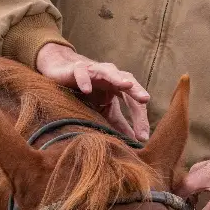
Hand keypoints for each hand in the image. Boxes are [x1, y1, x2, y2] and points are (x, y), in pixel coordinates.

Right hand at [35, 43, 150, 140]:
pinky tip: (87, 90)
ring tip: (126, 85)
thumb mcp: (106, 111)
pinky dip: (84, 80)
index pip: (134, 101)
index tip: (143, 137)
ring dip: (117, 78)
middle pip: (127, 82)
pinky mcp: (76, 68)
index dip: (140, 118)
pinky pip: (81, 73)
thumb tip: (135, 141)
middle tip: (145, 99)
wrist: (64, 73)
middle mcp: (111, 76)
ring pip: (108, 71)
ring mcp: (94, 70)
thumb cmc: (88, 92)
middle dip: (136, 90)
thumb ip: (120, 123)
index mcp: (120, 87)